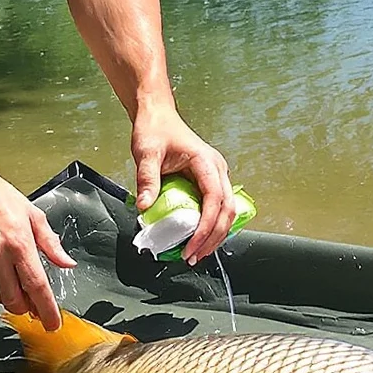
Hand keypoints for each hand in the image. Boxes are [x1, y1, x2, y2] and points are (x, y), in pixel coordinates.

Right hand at [0, 159, 75, 328]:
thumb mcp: (32, 215)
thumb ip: (50, 243)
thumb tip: (66, 263)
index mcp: (18, 243)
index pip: (37, 287)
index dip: (47, 310)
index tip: (52, 323)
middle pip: (14, 300)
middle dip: (26, 306)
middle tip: (31, 299)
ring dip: (6, 295)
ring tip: (8, 275)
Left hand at [131, 104, 235, 263]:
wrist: (157, 115)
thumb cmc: (154, 130)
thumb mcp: (147, 153)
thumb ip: (147, 179)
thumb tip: (144, 207)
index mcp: (206, 162)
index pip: (215, 200)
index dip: (206, 227)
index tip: (192, 246)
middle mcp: (217, 169)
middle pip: (227, 210)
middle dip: (214, 238)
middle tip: (193, 257)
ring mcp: (216, 175)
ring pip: (227, 211)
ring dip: (215, 235)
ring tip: (196, 253)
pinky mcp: (209, 181)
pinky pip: (217, 207)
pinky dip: (211, 226)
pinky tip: (198, 239)